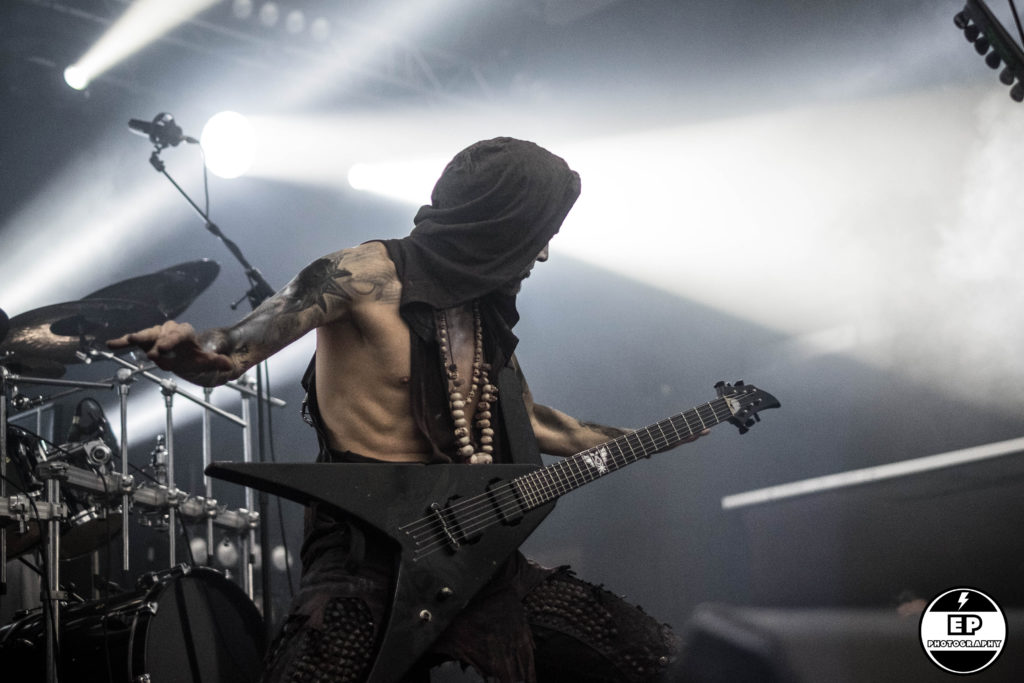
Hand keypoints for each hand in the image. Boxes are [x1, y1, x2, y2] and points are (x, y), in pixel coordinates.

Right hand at [107, 321, 234, 383]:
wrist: (189, 357)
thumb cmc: (198, 358)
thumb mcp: (208, 362)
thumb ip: (216, 362)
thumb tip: (227, 364)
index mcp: (186, 333)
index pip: (179, 334)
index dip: (171, 340)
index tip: (162, 349)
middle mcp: (171, 331)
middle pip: (162, 332)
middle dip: (156, 341)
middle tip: (152, 353)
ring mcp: (158, 335)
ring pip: (148, 334)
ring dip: (138, 338)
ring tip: (127, 341)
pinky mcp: (147, 342)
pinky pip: (135, 341)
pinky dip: (124, 342)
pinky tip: (111, 344)